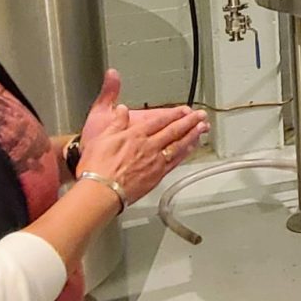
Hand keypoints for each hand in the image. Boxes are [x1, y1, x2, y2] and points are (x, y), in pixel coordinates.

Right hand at [76, 70, 210, 205]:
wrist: (101, 191)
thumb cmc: (97, 167)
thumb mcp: (102, 137)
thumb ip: (116, 122)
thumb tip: (122, 109)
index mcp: (135, 134)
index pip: (159, 120)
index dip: (173, 114)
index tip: (183, 109)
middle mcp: (149, 146)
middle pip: (173, 130)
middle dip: (189, 121)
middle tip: (201, 115)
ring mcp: (155, 161)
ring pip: (179, 144)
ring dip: (192, 134)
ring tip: (203, 128)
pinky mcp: (157, 175)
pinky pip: (176, 160)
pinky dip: (186, 152)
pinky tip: (192, 148)